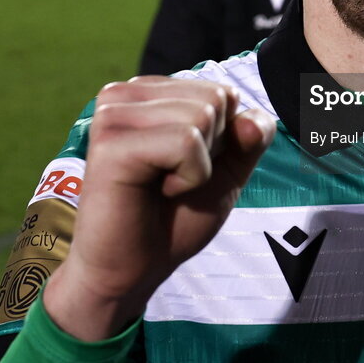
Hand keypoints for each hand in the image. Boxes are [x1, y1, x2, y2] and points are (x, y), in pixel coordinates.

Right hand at [43, 76, 274, 339]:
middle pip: (215, 98)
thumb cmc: (174, 219)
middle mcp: (126, 94)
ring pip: (203, 115)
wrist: (134, 271)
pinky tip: (157, 190)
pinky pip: (187, 142)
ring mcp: (114, 114)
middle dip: (212, 149)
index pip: (223, 91)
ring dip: (198, 166)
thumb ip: (250, 138)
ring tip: (162, 185)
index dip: (223, 138)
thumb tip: (251, 118)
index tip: (185, 167)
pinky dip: (189, 176)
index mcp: (148, 93)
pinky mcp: (112, 142)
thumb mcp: (228, 171)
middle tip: (172, 180)